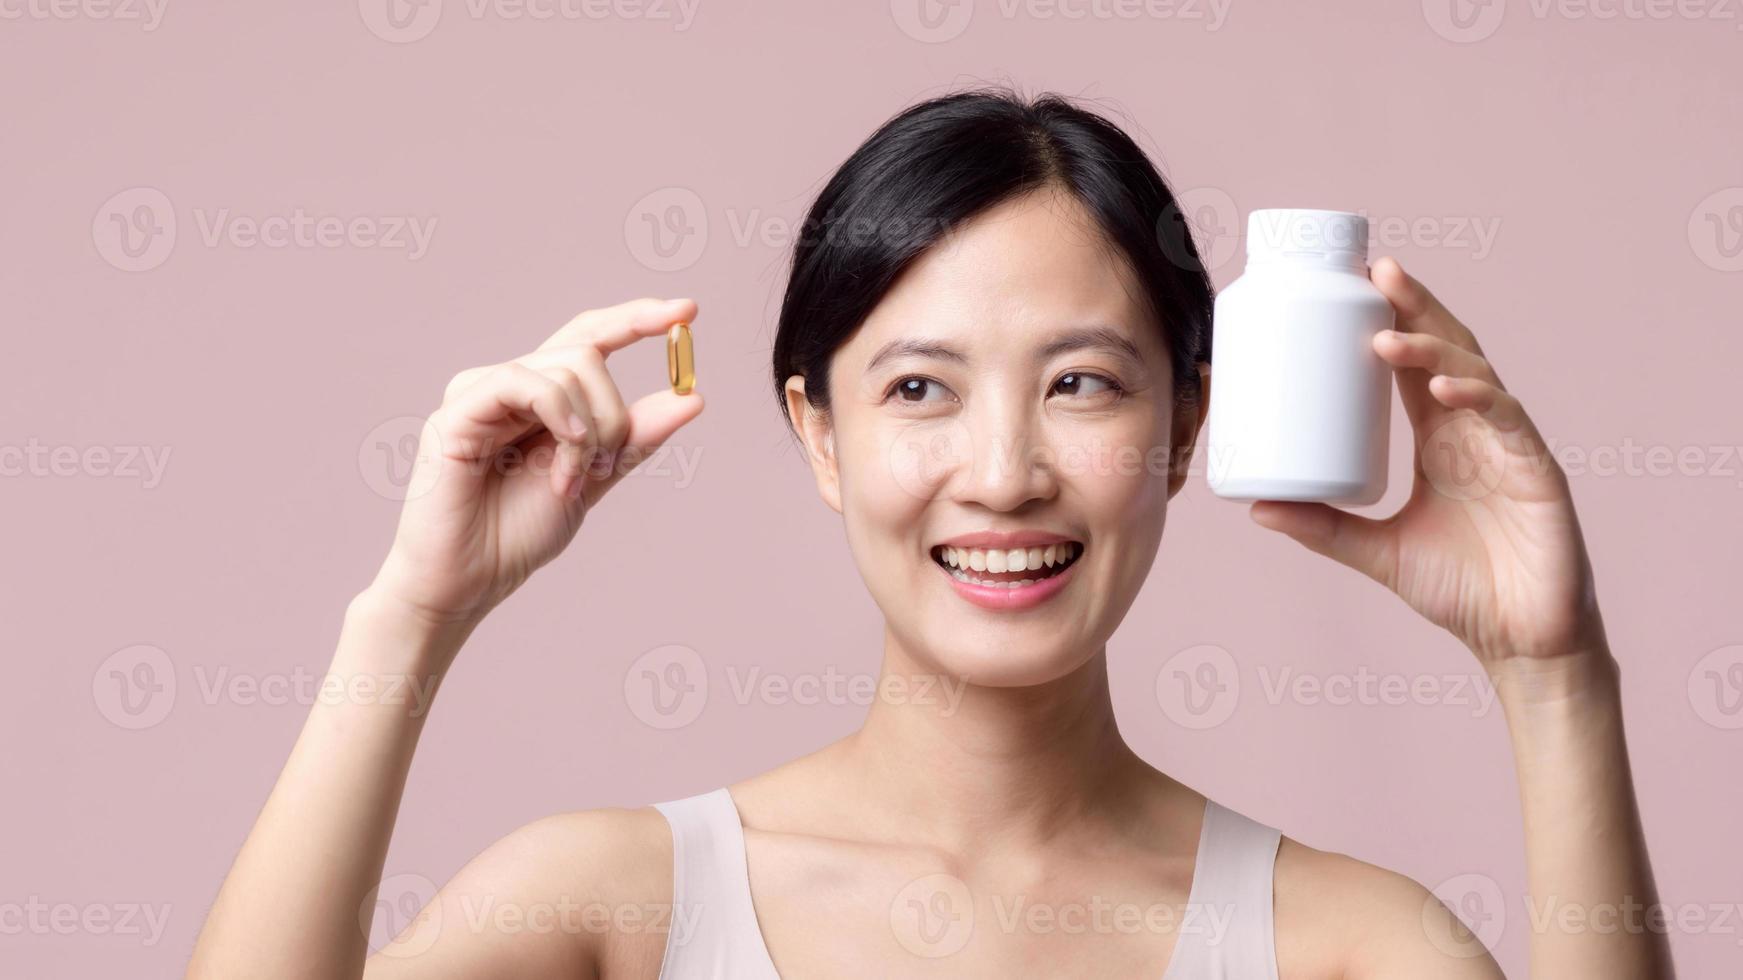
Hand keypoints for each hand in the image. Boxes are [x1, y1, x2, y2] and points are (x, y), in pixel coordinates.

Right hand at [368, 298, 703, 636]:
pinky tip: (562, 462)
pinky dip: (559, 416)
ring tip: (569, 482)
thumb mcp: (595, 478)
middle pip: (588, 353)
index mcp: (540, 395)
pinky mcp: (458, 410)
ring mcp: (480, 392)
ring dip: (588, 432)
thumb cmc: (517, 533)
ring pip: (567, 368)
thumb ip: (636, 437)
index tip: (689, 310)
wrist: (470, 580)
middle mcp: (509, 383)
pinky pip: (523, 382)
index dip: (638, 319)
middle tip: (606, 466)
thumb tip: (692, 398)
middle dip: (614, 413)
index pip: (591, 336)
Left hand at [1249, 258, 1605, 668]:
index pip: (1414, 363)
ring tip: (1387, 332)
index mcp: (1442, 437)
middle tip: (1376, 269)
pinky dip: (1479, 398)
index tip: (1354, 284)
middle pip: (1447, 349)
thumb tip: (1255, 507)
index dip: (1392, 318)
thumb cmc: (1460, 589)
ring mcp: (1511, 445)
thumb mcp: (1375, 551)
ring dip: (1434, 347)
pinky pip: (1509, 420)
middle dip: (1415, 306)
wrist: (1520, 641)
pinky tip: (1445, 388)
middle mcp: (1477, 430)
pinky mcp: (1539, 472)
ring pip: (1475, 373)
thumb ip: (1322, 528)